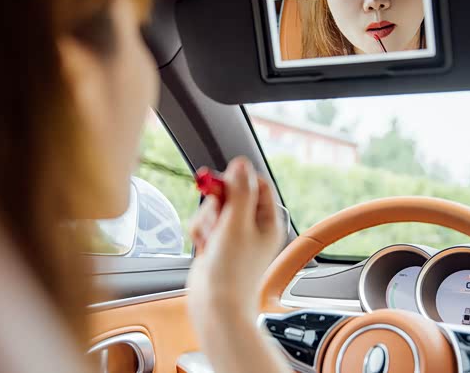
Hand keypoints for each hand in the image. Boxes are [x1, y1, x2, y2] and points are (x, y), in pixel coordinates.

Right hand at [187, 157, 284, 323]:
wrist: (215, 306)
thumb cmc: (232, 271)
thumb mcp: (237, 224)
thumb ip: (239, 191)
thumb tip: (241, 163)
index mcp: (268, 220)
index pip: (257, 184)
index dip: (238, 180)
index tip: (223, 183)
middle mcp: (252, 226)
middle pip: (232, 193)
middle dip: (218, 202)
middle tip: (216, 215)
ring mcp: (233, 235)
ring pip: (214, 208)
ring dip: (207, 218)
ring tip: (210, 237)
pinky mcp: (215, 244)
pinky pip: (204, 224)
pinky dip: (200, 231)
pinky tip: (202, 246)